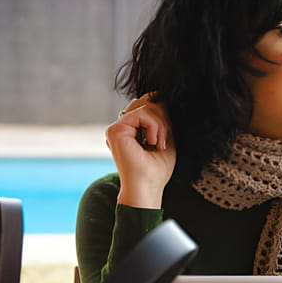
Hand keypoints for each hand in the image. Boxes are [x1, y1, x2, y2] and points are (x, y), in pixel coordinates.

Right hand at [105, 93, 175, 207]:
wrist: (148, 188)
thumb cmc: (157, 170)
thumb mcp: (164, 137)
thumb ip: (161, 118)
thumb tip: (158, 94)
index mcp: (130, 129)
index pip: (147, 105)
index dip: (161, 114)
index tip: (165, 138)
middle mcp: (121, 127)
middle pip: (146, 101)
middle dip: (162, 118)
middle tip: (164, 142)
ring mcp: (116, 128)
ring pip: (146, 106)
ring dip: (161, 125)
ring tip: (159, 144)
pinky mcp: (116, 130)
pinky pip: (143, 113)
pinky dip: (155, 127)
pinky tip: (154, 143)